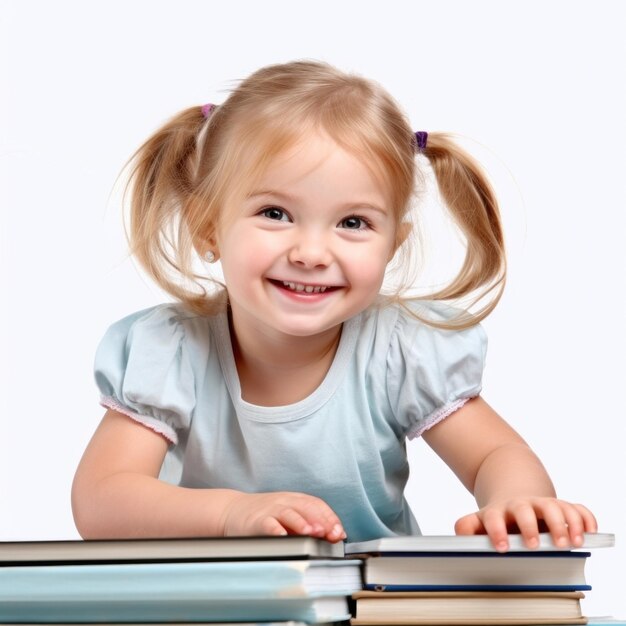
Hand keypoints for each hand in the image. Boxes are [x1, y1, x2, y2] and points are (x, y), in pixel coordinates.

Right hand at [220, 491, 346, 542]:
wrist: (232, 511)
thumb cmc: (264, 516)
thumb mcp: (287, 514)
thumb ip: (307, 522)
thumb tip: (333, 536)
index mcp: (294, 499)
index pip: (316, 505)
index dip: (330, 517)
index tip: (339, 532)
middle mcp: (284, 502)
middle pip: (306, 507)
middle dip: (321, 520)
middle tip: (331, 533)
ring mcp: (270, 510)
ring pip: (289, 514)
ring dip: (302, 523)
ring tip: (313, 532)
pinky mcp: (256, 520)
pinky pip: (267, 524)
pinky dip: (276, 530)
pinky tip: (283, 537)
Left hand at [454, 497, 597, 551]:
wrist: (515, 495)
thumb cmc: (499, 517)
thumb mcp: (479, 521)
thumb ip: (467, 528)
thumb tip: (458, 539)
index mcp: (499, 511)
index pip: (494, 518)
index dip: (497, 531)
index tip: (502, 547)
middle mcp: (522, 505)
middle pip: (525, 510)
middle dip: (530, 527)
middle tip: (535, 545)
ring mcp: (544, 504)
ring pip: (555, 507)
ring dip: (563, 524)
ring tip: (569, 543)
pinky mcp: (564, 506)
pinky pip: (578, 508)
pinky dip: (585, 519)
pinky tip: (588, 533)